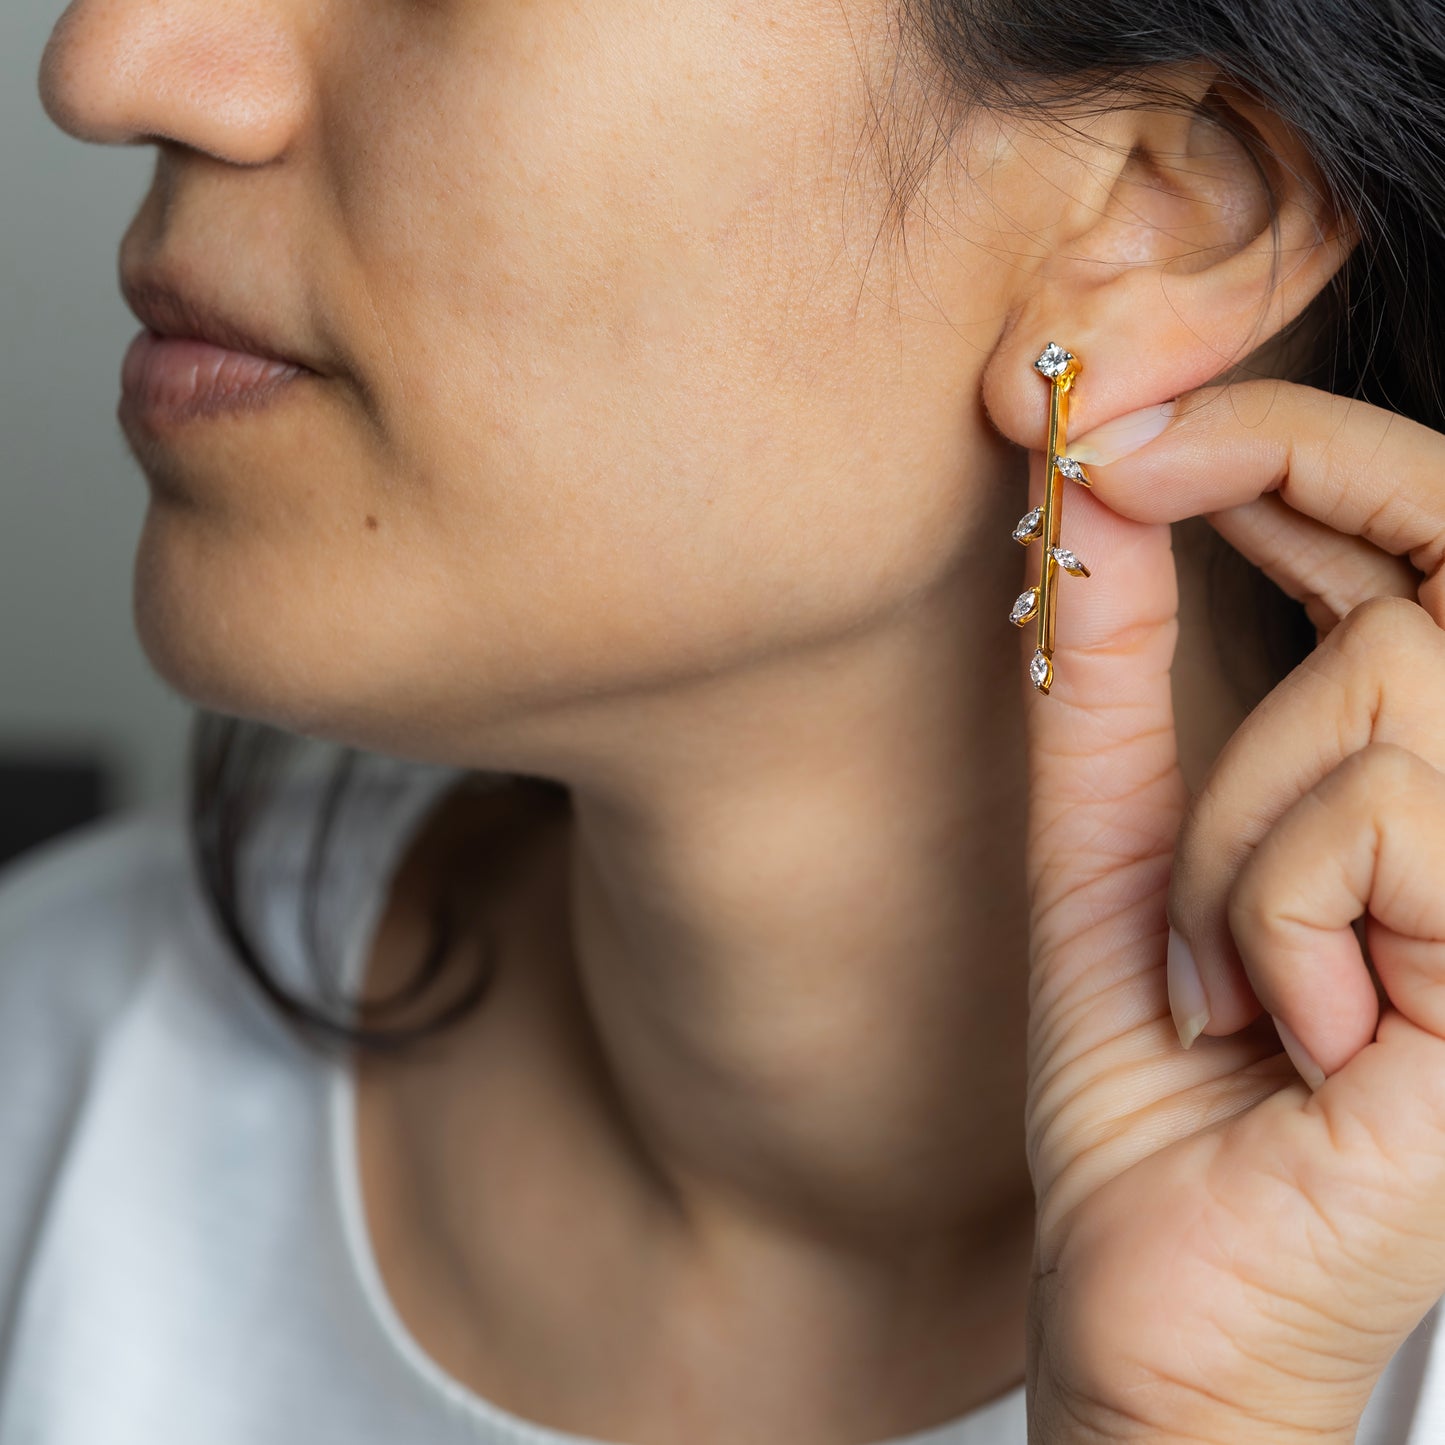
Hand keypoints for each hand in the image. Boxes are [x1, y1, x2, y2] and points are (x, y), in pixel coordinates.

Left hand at [1018, 377, 1444, 1442]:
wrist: (1161, 1286)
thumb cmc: (1156, 1082)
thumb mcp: (1112, 846)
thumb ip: (1118, 683)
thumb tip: (1095, 505)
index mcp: (1424, 774)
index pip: (1420, 538)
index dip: (1289, 440)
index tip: (1126, 433)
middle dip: (1284, 456)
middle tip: (1120, 458)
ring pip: (1382, 684)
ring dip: (1228, 823)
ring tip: (1212, 965)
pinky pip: (1376, 816)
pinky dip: (1264, 908)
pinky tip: (1285, 1024)